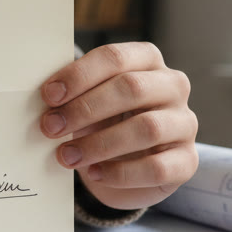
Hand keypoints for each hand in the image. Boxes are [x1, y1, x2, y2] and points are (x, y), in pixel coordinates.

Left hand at [39, 42, 197, 210]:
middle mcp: (173, 86)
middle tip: (50, 127)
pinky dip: (120, 173)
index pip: (115, 58)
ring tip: (67, 156)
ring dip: (99, 144)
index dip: (79, 75)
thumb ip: (71, 95)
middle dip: (85, 108)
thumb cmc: (102, 123)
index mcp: (147, 60)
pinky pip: (156, 168)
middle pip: (132, 88)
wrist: (125, 168)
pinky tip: (95, 173)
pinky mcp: (187, 161)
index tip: (48, 95)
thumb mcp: (87, 103)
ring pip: (147, 128)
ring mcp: (184, 123)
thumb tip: (45, 99)